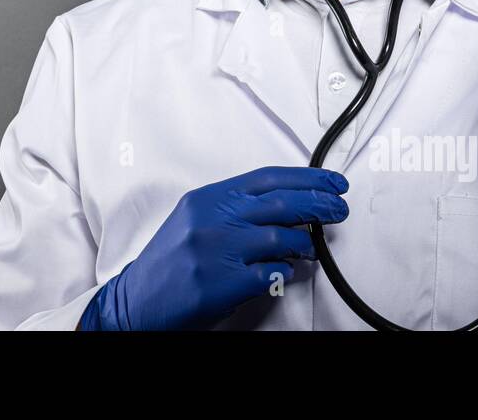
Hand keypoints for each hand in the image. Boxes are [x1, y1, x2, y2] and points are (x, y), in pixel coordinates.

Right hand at [78, 166, 349, 329]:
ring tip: (312, 247)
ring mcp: (217, 251)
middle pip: (281, 202)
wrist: (138, 300)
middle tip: (340, 209)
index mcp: (207, 198)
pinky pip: (271, 273)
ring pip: (280, 236)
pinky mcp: (223, 284)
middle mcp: (212, 219)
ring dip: (304, 242)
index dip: (307, 178)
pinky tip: (289, 270)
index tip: (333, 182)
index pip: (267, 178)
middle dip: (320, 203)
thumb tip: (287, 203)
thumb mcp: (194, 219)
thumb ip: (234, 208)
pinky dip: (287, 271)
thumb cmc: (170, 261)